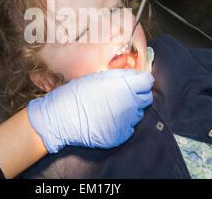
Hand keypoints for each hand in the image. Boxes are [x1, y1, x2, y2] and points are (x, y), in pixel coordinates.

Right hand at [27, 69, 153, 152]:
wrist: (63, 117)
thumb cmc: (78, 93)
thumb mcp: (99, 76)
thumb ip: (121, 75)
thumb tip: (135, 76)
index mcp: (125, 87)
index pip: (148, 81)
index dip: (142, 80)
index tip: (136, 82)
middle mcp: (130, 104)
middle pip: (146, 98)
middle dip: (138, 94)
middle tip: (123, 94)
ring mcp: (127, 121)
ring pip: (138, 113)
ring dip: (130, 109)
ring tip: (111, 108)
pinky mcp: (121, 135)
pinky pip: (129, 127)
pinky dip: (122, 123)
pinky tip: (108, 119)